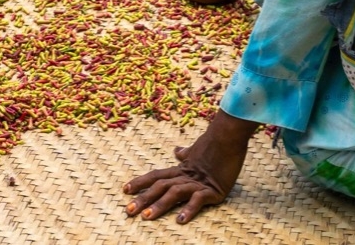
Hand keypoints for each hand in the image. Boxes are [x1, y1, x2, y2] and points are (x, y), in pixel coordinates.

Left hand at [123, 112, 259, 223]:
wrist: (230, 135)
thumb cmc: (216, 142)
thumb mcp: (197, 149)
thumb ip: (186, 154)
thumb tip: (177, 151)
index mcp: (182, 168)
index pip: (156, 175)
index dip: (140, 182)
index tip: (125, 190)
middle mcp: (186, 176)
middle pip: (160, 187)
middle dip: (143, 199)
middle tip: (128, 210)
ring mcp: (198, 183)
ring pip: (174, 193)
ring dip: (159, 205)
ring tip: (147, 217)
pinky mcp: (213, 190)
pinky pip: (198, 200)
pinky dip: (189, 210)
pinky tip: (180, 220)